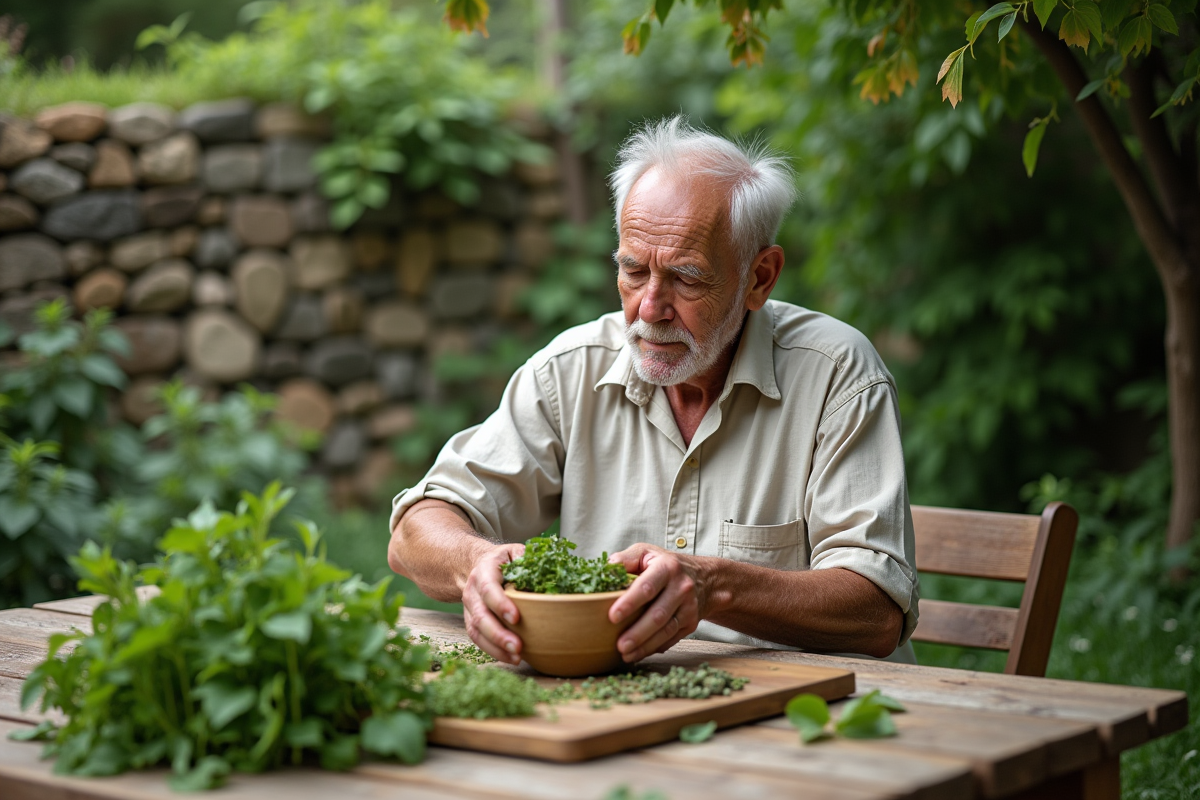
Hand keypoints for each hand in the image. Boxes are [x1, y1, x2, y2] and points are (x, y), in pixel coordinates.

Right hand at [461, 542, 525, 664]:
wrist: (476, 567)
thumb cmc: (500, 561)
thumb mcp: (511, 551)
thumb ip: (523, 555)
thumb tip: (537, 565)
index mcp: (483, 572)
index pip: (488, 589)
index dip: (500, 604)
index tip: (516, 618)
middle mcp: (472, 592)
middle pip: (480, 616)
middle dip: (498, 634)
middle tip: (518, 647)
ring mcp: (470, 609)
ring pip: (477, 632)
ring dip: (496, 647)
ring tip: (516, 657)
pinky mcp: (472, 622)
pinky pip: (479, 640)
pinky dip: (494, 651)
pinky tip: (510, 658)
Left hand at [606, 544, 706, 661]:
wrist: (705, 579)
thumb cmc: (666, 565)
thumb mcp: (646, 552)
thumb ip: (625, 559)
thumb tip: (605, 570)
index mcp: (667, 568)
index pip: (647, 587)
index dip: (630, 602)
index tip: (613, 616)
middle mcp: (681, 588)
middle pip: (658, 614)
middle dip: (637, 632)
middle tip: (619, 645)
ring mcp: (689, 608)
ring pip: (666, 631)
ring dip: (645, 646)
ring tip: (626, 655)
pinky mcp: (691, 624)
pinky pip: (671, 639)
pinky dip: (654, 648)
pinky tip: (638, 654)